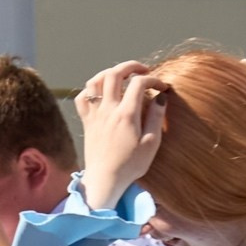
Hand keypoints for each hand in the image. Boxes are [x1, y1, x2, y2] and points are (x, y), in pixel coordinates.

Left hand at [75, 61, 164, 211]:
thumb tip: (161, 97)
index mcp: (126, 115)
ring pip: (94, 81)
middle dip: (130, 66)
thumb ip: (156, 117)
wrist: (104, 179)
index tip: (163, 87)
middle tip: (144, 70)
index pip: (139, 83)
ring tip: (123, 76)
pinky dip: (91, 88)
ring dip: (109, 73)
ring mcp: (94, 114)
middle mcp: (107, 110)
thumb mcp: (151, 143)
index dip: (153, 79)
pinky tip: (103, 92)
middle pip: (114, 74)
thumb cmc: (131, 164)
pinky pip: (82, 97)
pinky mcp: (86, 121)